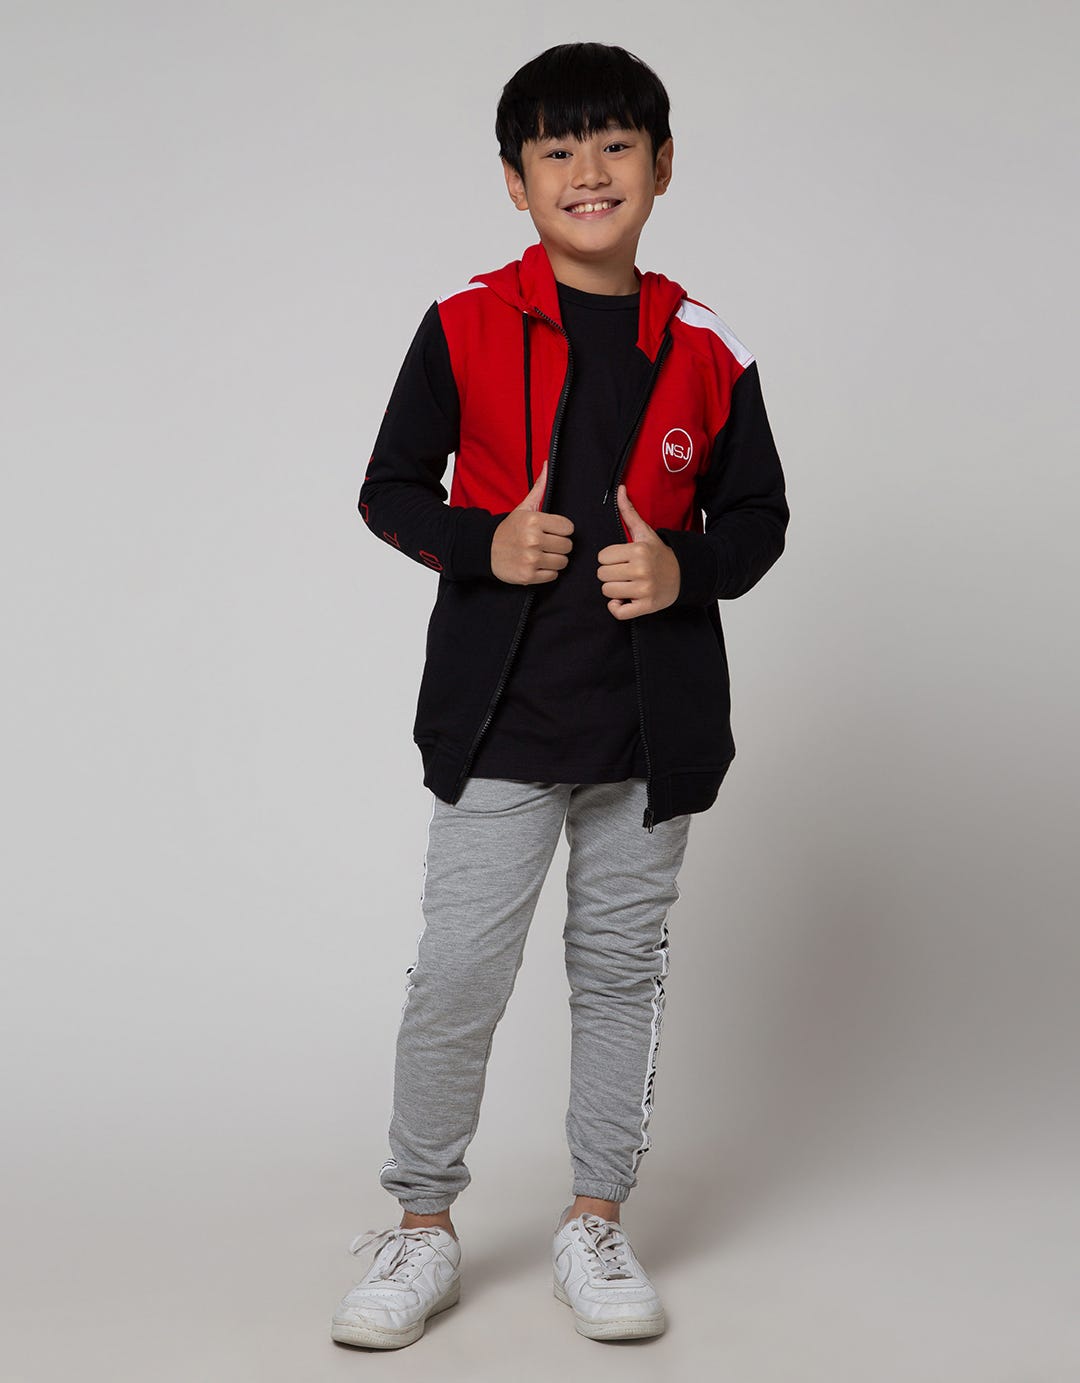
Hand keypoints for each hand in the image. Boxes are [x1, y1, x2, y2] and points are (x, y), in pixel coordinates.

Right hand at [491, 460, 574, 584]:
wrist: (486, 550)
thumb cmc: (509, 529)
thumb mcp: (523, 508)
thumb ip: (539, 489)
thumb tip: (547, 465)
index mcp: (534, 520)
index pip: (568, 528)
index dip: (562, 530)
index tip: (552, 531)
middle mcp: (533, 539)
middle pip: (567, 546)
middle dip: (559, 545)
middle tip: (546, 544)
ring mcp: (531, 559)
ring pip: (563, 562)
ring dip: (555, 560)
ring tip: (542, 554)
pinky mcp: (529, 576)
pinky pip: (553, 575)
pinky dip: (547, 572)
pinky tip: (536, 564)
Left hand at [596, 484, 681, 618]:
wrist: (683, 575)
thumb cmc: (658, 554)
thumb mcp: (645, 532)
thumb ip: (629, 512)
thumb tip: (620, 489)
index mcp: (638, 550)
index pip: (602, 557)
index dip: (609, 559)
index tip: (621, 559)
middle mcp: (641, 570)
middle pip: (602, 575)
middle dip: (610, 574)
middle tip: (624, 572)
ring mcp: (644, 590)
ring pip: (607, 592)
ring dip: (614, 590)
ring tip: (627, 584)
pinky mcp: (646, 607)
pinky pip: (618, 612)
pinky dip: (618, 608)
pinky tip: (625, 600)